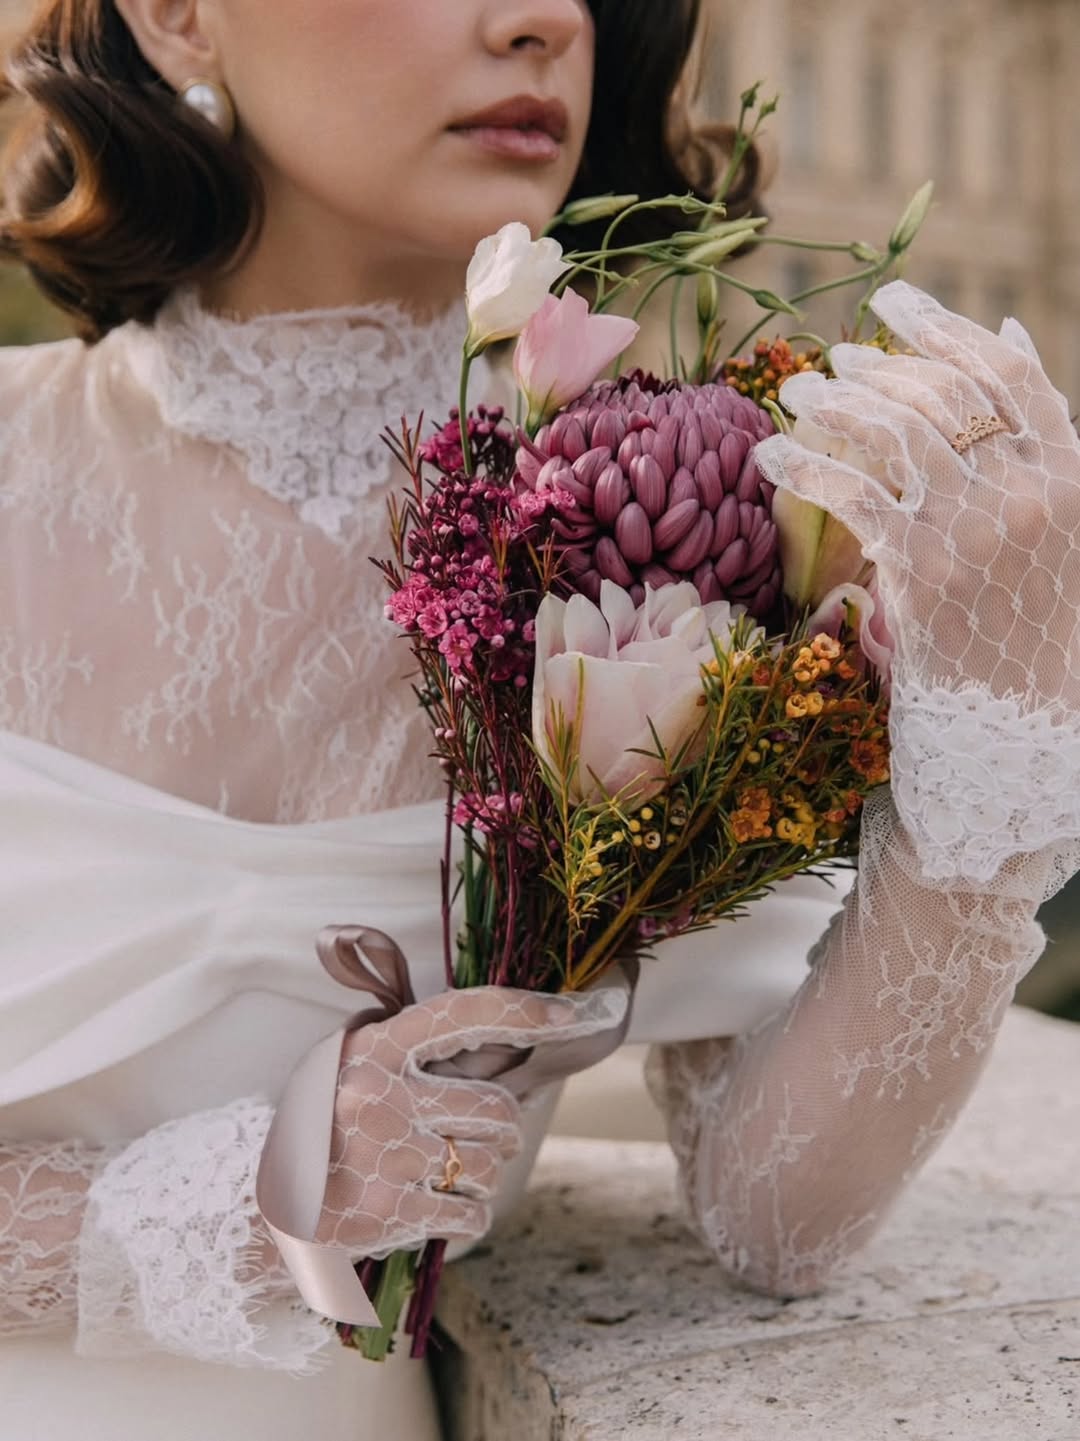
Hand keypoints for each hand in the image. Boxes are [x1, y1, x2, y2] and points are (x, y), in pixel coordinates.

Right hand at [315, 981, 626, 1258]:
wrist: (257, 1207)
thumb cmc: (319, 1129)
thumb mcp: (350, 1069)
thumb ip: (411, 1054)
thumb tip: (502, 1048)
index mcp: (373, 1049)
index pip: (462, 1013)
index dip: (522, 1011)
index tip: (566, 1015)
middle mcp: (379, 1094)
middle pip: (494, 1105)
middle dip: (505, 1126)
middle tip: (490, 1134)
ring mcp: (385, 1154)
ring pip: (489, 1161)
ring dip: (487, 1172)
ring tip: (455, 1173)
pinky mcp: (390, 1212)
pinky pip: (470, 1211)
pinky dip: (471, 1214)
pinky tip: (445, 1209)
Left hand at [755, 283, 1079, 881]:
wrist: (1018, 736)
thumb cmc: (1025, 636)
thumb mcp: (1052, 533)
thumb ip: (1035, 445)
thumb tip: (1012, 333)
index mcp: (1073, 476)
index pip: (1012, 376)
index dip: (950, 331)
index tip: (898, 302)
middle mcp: (1035, 492)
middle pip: (947, 394)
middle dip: (881, 364)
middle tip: (830, 359)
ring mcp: (981, 528)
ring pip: (898, 431)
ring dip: (837, 402)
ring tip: (795, 391)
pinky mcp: (925, 569)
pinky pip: (855, 492)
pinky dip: (806, 466)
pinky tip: (768, 456)